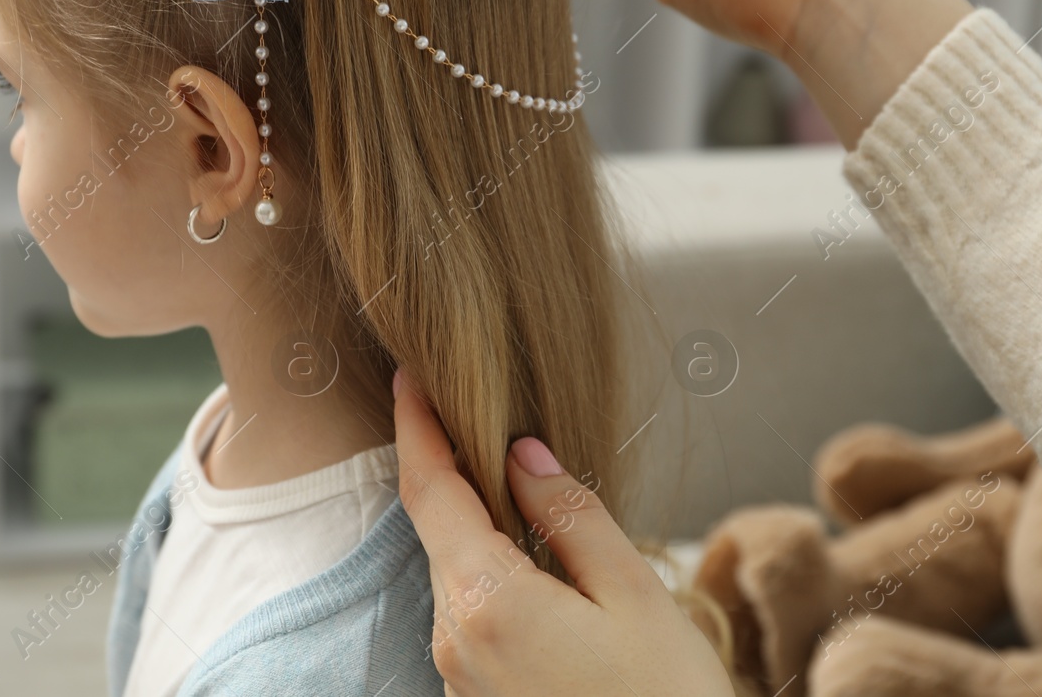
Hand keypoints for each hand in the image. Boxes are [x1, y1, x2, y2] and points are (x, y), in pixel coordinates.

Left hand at [393, 373, 734, 696]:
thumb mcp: (634, 595)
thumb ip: (570, 515)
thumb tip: (521, 453)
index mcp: (487, 601)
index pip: (430, 491)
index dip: (416, 426)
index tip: (407, 375)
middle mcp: (455, 641)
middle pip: (438, 531)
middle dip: (450, 470)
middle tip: (473, 411)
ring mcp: (461, 679)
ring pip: (456, 575)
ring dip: (475, 527)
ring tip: (516, 484)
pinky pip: (472, 617)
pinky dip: (491, 575)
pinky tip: (535, 564)